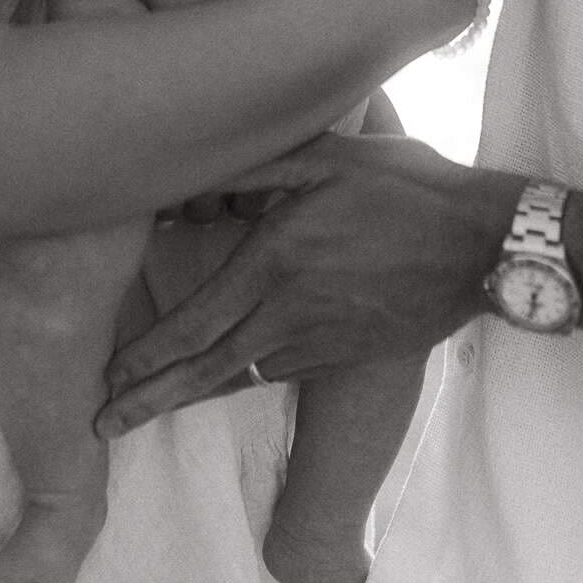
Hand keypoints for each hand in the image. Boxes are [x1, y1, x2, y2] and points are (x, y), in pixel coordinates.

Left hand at [97, 132, 522, 434]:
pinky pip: (277, 371)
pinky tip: (218, 382)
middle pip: (203, 367)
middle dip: (148, 400)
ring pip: (237, 376)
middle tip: (101, 425)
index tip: (107, 379)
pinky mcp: (344, 353)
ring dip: (186, 396)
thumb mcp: (325, 157)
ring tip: (142, 413)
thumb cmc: (404, 188)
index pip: (194, 323)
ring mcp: (319, 341)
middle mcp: (289, 313)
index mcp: (275, 262)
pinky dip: (237, 381)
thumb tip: (193, 184)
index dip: (146, 356)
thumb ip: (254, 169)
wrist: (481, 245)